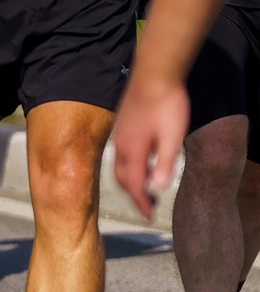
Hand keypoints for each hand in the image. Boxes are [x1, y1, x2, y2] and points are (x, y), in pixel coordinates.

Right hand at [110, 74, 186, 221]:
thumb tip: (157, 188)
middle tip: (149, 207)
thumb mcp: (172, 137)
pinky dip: (130, 167)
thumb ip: (164, 163)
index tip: (150, 217)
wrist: (155, 74)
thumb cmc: (167, 105)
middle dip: (134, 196)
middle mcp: (121, 145)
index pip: (134, 185)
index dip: (142, 204)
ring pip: (120, 166)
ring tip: (146, 189)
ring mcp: (119, 134)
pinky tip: (143, 162)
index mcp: (133, 150)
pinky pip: (120, 154)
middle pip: (123, 179)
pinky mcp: (122, 126)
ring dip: (131, 181)